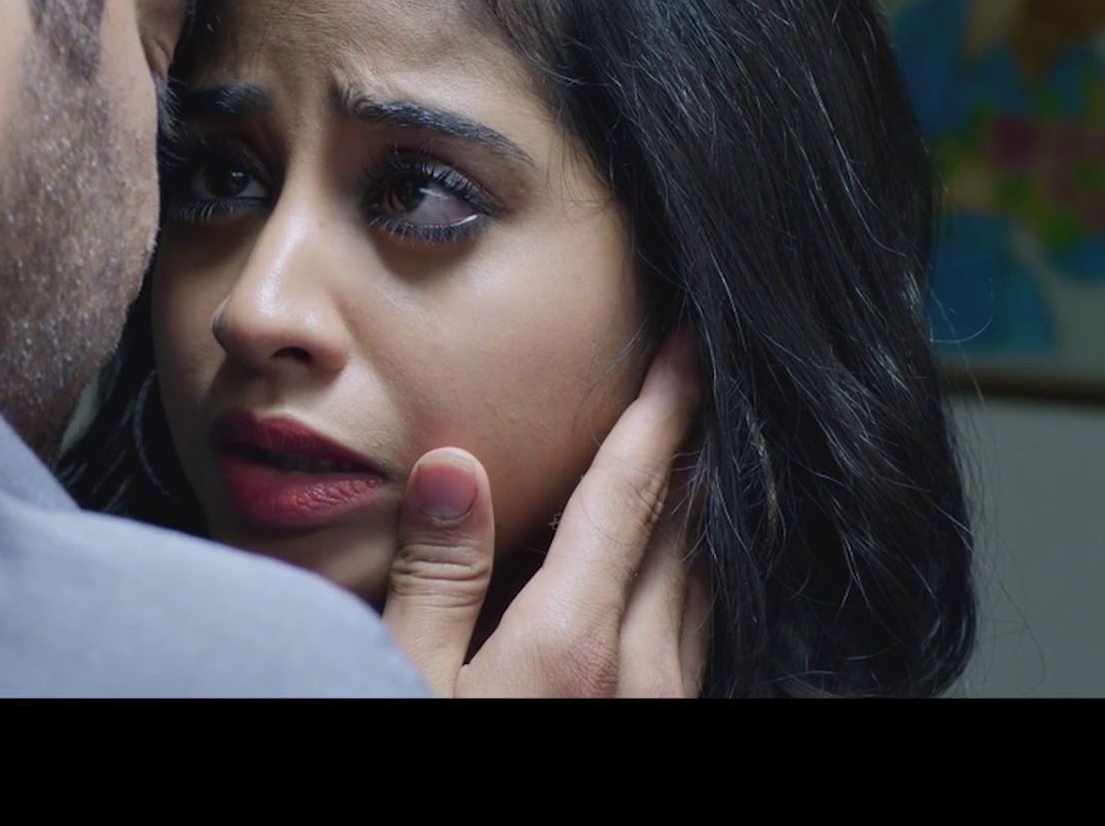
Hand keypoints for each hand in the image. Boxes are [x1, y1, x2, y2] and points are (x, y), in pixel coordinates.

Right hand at [381, 329, 709, 696]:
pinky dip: (682, 576)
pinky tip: (657, 565)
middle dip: (682, 446)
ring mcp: (665, 707)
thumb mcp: (406, 674)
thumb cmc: (426, 761)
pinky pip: (694, 632)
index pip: (629, 495)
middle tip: (682, 379)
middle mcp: (642, 671)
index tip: (684, 344)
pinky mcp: (667, 726)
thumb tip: (453, 467)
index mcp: (573, 640)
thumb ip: (435, 580)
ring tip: (677, 453)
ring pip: (697, 580)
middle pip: (679, 527)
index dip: (661, 409)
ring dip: (687, 512)